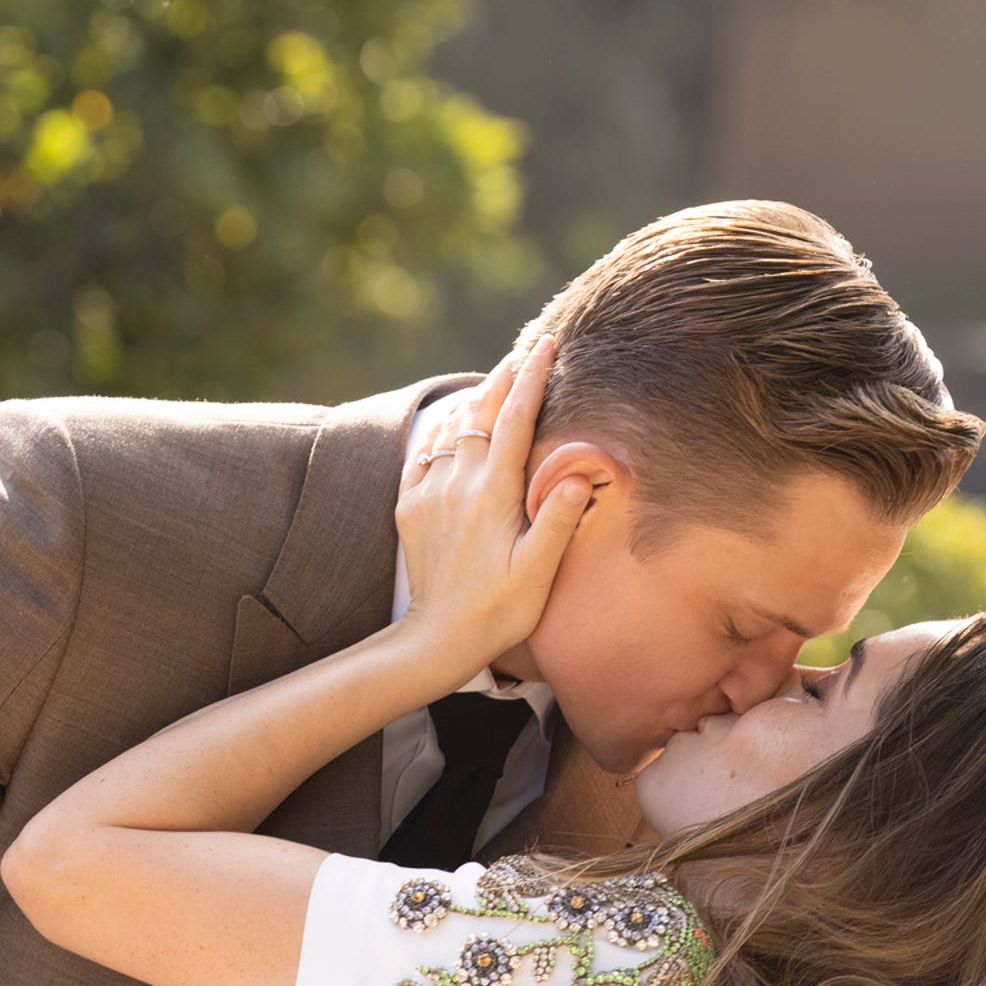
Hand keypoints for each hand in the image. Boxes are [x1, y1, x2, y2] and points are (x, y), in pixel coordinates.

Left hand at [394, 334, 589, 669]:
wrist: (439, 639)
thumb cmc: (500, 610)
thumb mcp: (539, 571)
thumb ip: (557, 519)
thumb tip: (576, 472)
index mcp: (493, 494)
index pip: (515, 420)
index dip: (532, 378)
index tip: (546, 346)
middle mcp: (457, 484)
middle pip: (480, 412)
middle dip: (503, 378)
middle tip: (522, 351)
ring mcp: (428, 493)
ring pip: (450, 429)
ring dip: (473, 400)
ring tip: (493, 382)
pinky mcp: (409, 508)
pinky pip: (422, 453)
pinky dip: (440, 431)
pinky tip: (451, 426)